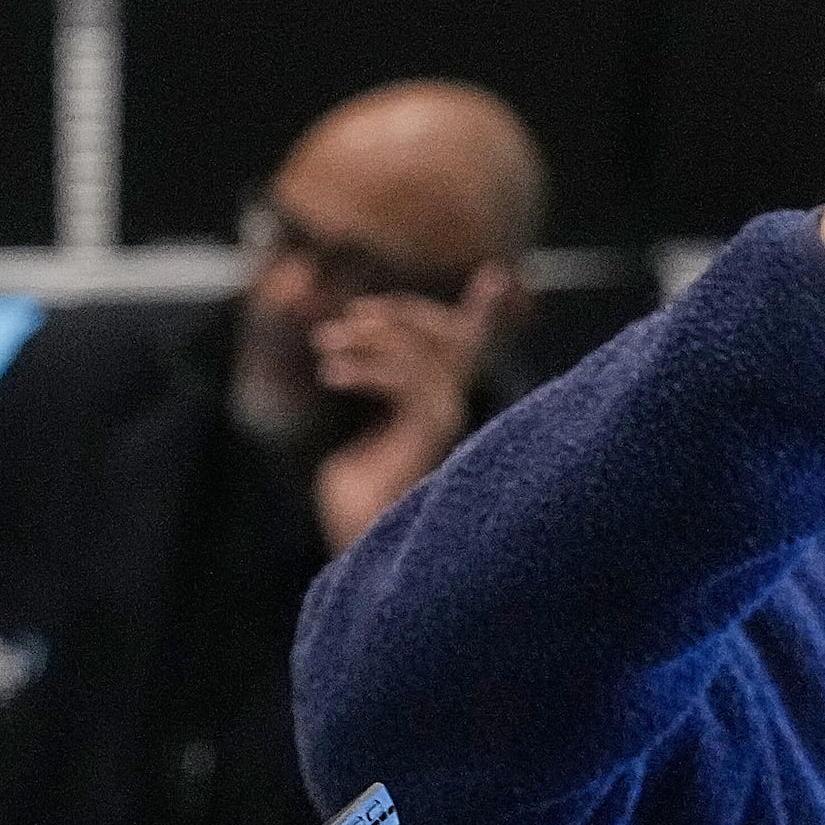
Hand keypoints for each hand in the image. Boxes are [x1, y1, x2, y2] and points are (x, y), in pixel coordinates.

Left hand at [308, 291, 478, 546]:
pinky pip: (410, 379)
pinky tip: (332, 376)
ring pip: (428, 354)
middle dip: (406, 317)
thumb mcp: (357, 440)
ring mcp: (448, 421)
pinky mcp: (433, 431)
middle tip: (353, 318)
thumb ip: (370, 406)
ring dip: (374, 340)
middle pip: (454, 341)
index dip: (486, 313)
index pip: (469, 350)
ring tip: (326, 345)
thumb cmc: (354, 504)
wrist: (359, 548)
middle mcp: (454, 412)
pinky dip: (369, 369)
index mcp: (440, 412)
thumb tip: (349, 361)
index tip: (498, 276)